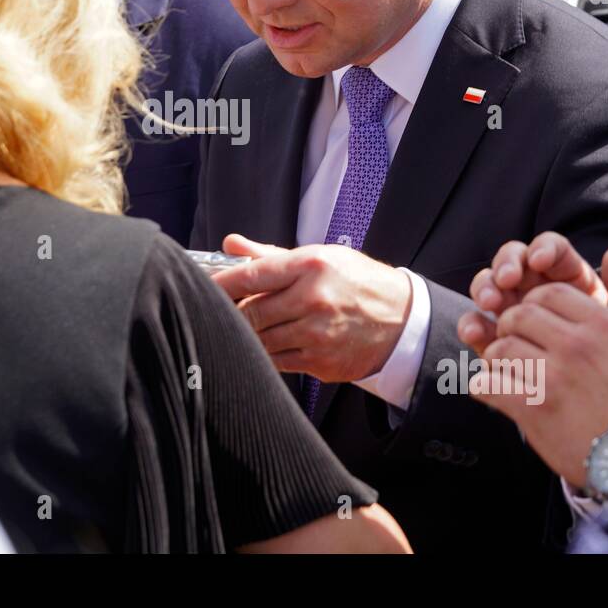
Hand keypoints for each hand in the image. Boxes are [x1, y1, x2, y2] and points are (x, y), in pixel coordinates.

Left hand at [209, 234, 412, 383]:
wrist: (402, 320)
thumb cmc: (356, 282)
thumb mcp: (320, 256)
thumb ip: (270, 254)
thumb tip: (230, 244)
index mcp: (311, 266)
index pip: (251, 276)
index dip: (221, 284)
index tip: (204, 286)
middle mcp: (314, 299)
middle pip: (250, 312)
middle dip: (234, 313)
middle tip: (226, 311)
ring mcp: (318, 335)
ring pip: (261, 340)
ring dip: (249, 335)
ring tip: (251, 327)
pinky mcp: (321, 362)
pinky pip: (278, 362)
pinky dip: (268, 354)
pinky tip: (272, 344)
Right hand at [459, 235, 607, 355]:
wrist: (599, 410)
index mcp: (567, 278)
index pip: (551, 250)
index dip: (543, 249)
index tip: (540, 260)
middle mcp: (535, 289)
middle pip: (513, 261)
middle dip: (506, 265)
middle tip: (507, 280)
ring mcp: (512, 311)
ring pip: (489, 286)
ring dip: (485, 288)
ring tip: (490, 302)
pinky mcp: (493, 339)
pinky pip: (476, 324)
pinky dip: (471, 324)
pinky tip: (473, 332)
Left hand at [465, 282, 607, 487]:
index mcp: (604, 325)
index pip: (550, 293)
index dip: (534, 303)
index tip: (533, 320)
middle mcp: (577, 344)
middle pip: (519, 314)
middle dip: (509, 326)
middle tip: (512, 342)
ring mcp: (554, 375)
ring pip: (500, 348)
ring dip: (496, 358)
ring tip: (503, 370)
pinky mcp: (535, 407)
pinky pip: (490, 384)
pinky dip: (484, 387)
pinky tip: (492, 392)